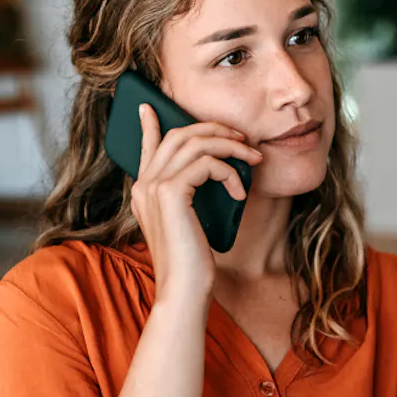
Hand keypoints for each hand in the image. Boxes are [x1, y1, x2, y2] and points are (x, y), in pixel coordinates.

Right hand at [130, 103, 263, 303]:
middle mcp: (143, 185)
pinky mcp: (170, 194)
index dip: (149, 124)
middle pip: (178, 135)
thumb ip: (189, 194)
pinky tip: (240, 191)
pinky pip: (206, 164)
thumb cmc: (192, 262)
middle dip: (214, 129)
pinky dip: (230, 172)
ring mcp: (153, 187)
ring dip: (230, 145)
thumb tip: (212, 168)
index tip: (150, 106)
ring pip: (194, 142)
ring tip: (252, 156)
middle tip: (241, 137)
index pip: (147, 146)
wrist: (184, 290)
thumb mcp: (189, 221)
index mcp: (143, 191)